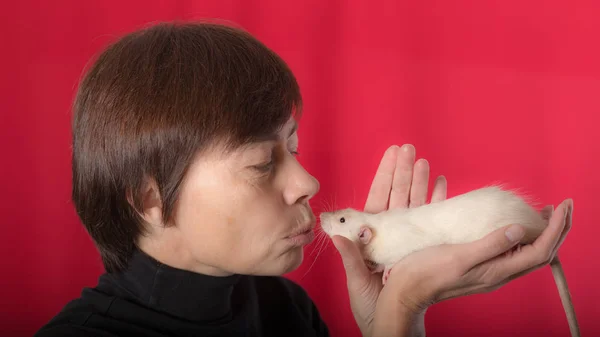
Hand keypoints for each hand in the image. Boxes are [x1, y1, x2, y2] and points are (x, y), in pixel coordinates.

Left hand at [331, 144, 445, 336]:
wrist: (392, 324)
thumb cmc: (370, 306)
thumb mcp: (356, 282)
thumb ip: (350, 259)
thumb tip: (335, 237)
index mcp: (372, 236)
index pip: (379, 198)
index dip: (386, 175)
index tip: (392, 154)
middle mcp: (390, 233)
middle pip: (398, 195)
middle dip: (404, 171)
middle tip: (410, 148)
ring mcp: (407, 238)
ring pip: (415, 202)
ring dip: (420, 181)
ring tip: (425, 160)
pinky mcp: (422, 246)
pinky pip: (430, 219)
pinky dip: (436, 201)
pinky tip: (441, 183)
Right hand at [378, 197, 572, 315]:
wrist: (407, 289)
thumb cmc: (428, 273)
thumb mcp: (458, 256)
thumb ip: (489, 244)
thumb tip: (518, 229)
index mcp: (498, 271)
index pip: (541, 250)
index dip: (556, 229)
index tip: (562, 206)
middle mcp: (499, 273)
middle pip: (540, 253)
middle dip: (556, 229)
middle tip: (563, 205)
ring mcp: (490, 270)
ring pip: (527, 252)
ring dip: (540, 232)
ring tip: (543, 213)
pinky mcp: (479, 265)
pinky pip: (511, 251)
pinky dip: (521, 235)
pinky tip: (514, 224)